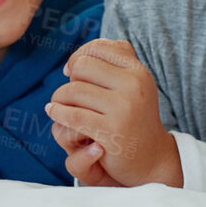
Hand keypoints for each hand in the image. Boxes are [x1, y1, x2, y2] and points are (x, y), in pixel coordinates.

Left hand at [44, 38, 180, 187]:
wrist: (151, 158)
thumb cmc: (134, 118)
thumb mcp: (133, 85)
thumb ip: (113, 63)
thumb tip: (75, 60)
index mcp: (138, 71)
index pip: (98, 48)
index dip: (79, 57)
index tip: (73, 73)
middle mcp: (134, 85)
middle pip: (82, 66)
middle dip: (70, 79)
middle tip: (72, 95)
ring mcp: (124, 108)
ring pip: (73, 91)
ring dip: (59, 99)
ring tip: (59, 106)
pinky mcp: (111, 131)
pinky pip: (73, 115)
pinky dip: (58, 113)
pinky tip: (54, 113)